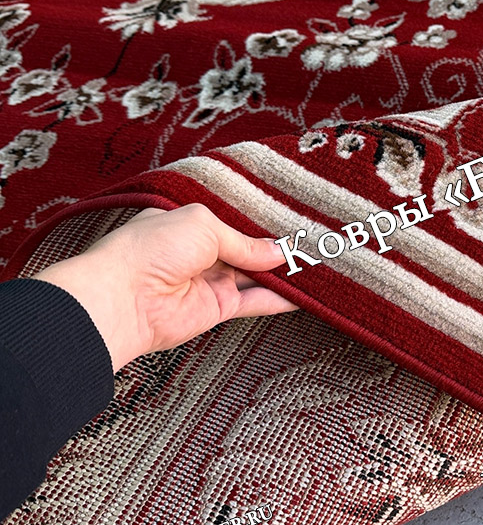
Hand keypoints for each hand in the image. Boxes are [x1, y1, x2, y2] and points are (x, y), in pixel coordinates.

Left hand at [34, 203, 298, 371]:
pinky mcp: (217, 308)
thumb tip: (277, 252)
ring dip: (285, 272)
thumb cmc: (150, 249)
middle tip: (315, 239)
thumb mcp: (203, 224)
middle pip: (248, 248)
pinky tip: (305, 294)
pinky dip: (280, 299)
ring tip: (319, 264)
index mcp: (189, 223)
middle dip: (278, 245)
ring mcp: (210, 281)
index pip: (233, 219)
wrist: (122, 299)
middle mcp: (200, 252)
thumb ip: (244, 240)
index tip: (294, 216)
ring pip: (257, 275)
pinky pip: (255, 302)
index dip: (262, 219)